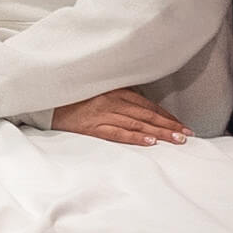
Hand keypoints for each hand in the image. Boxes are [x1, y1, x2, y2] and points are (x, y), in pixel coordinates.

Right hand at [51, 89, 188, 145]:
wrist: (44, 99)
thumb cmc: (71, 97)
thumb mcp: (97, 90)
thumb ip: (117, 96)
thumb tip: (140, 106)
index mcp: (114, 90)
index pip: (147, 104)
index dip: (166, 115)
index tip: (181, 125)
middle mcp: (111, 101)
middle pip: (146, 114)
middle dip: (169, 125)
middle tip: (187, 135)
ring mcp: (102, 114)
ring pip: (137, 123)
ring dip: (159, 132)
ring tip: (177, 140)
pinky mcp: (91, 127)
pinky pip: (117, 133)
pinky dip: (135, 137)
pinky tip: (150, 142)